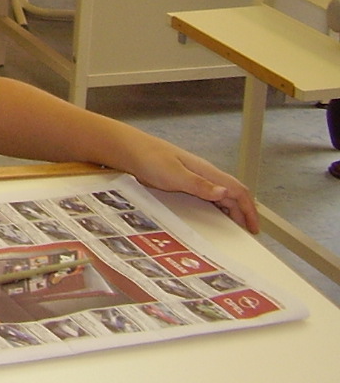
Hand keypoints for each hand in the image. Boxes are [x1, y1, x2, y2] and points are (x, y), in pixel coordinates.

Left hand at [125, 140, 258, 232]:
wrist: (128, 149)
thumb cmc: (149, 158)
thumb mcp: (174, 174)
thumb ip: (199, 185)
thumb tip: (226, 193)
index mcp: (206, 171)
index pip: (237, 190)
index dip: (249, 209)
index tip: (254, 228)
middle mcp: (203, 173)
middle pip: (232, 194)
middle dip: (243, 212)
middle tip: (247, 233)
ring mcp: (193, 176)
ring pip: (220, 195)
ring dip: (230, 210)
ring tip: (235, 228)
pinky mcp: (182, 181)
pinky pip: (206, 195)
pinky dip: (215, 207)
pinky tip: (212, 216)